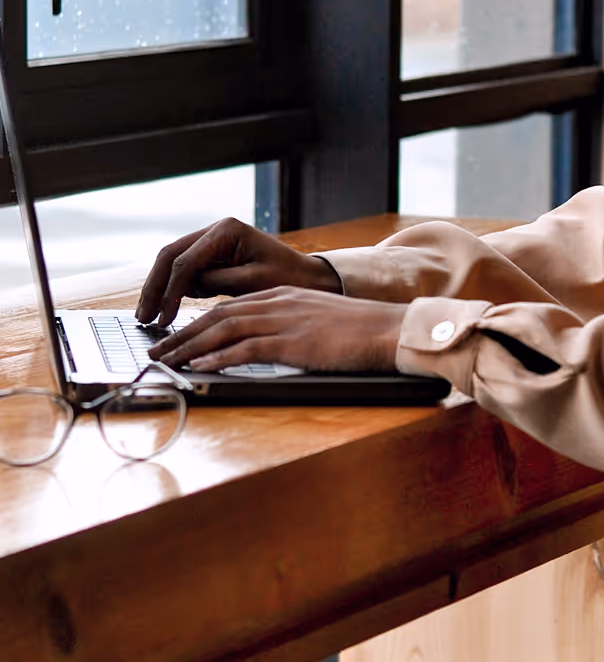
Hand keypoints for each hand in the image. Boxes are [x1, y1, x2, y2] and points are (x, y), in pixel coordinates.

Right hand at [136, 218, 342, 325]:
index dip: (170, 291)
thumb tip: (184, 288)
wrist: (307, 276)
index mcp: (226, 231)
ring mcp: (212, 240)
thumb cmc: (286, 278)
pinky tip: (167, 309)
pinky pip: (186, 270)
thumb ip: (216, 282)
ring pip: (173, 262)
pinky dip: (175, 288)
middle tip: (143, 318)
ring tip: (148, 317)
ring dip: (160, 288)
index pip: (186, 262)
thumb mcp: (252, 283)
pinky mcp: (213, 254)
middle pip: (170, 256)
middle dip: (155, 287)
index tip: (162, 319)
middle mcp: (215, 230)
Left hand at [147, 288, 406, 372]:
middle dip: (183, 333)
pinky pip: (245, 348)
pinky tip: (197, 366)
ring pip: (223, 329)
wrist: (388, 328)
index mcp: (284, 296)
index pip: (231, 306)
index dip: (199, 322)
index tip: (178, 336)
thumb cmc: (362, 331)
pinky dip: (216, 357)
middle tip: (157, 348)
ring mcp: (284, 321)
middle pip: (218, 315)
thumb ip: (293, 327)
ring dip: (188, 346)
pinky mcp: (291, 342)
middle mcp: (278, 303)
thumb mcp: (320, 321)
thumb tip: (270, 347)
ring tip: (165, 359)